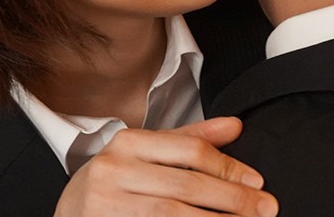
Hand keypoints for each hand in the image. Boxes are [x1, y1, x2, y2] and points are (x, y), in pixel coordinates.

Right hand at [54, 116, 278, 215]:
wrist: (69, 215)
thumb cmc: (113, 184)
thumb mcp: (145, 154)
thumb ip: (190, 140)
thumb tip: (235, 127)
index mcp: (128, 142)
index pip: (190, 150)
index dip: (228, 167)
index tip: (257, 182)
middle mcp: (114, 170)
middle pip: (187, 185)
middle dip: (233, 199)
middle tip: (265, 208)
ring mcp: (108, 205)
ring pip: (175, 214)